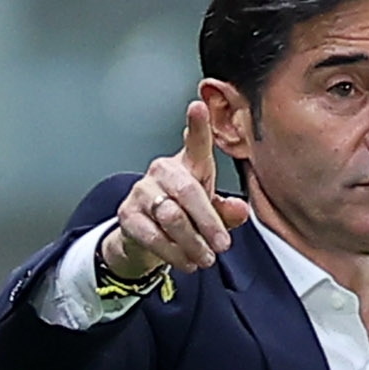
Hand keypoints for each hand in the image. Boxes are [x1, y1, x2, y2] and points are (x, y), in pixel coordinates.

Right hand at [102, 99, 252, 281]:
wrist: (144, 239)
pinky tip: (186, 262)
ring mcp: (142, 192)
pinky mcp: (128, 216)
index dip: (197, 126)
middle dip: (208, 222)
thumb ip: (226, 212)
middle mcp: (162, 172)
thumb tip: (240, 210)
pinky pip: (153, 235)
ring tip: (205, 259)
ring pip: (171, 216)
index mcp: (187, 166)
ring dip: (192, 243)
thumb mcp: (209, 212)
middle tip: (221, 246)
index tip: (198, 107)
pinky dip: (173, 253)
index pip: (194, 143)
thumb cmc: (182, 215)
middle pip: (188, 191)